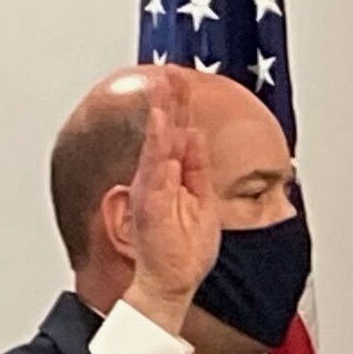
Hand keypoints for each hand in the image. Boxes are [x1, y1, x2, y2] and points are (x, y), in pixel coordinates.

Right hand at [122, 76, 221, 334]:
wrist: (169, 281)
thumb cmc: (183, 251)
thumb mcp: (201, 203)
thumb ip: (197, 169)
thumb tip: (196, 138)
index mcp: (173, 178)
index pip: (177, 135)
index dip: (180, 108)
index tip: (181, 81)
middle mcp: (159, 178)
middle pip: (166, 132)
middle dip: (169, 101)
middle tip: (171, 72)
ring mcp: (153, 188)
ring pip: (158, 143)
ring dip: (161, 116)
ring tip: (164, 89)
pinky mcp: (151, 201)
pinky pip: (155, 168)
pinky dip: (160, 146)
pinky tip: (164, 124)